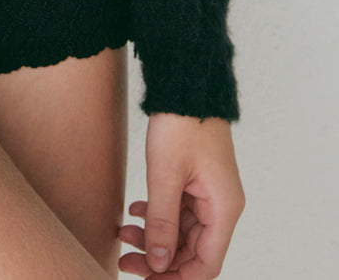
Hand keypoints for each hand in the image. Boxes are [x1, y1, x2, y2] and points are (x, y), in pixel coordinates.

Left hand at [117, 113, 245, 277]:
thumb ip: (162, 221)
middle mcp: (220, 206)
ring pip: (181, 232)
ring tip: (122, 235)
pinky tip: (132, 212)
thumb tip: (160, 264)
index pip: (206, 265)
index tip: (146, 279)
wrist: (185, 84)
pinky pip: (177, 211)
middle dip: (160, 260)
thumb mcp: (165, 174)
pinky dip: (155, 216)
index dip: (177, 279)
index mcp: (223, 209)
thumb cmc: (182, 123)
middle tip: (125, 260)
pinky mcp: (195, 181)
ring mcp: (208, 194)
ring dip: (153, 237)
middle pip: (192, 252)